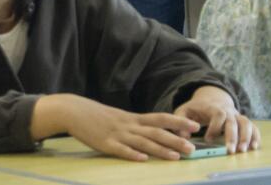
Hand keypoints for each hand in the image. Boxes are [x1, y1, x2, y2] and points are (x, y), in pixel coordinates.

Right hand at [56, 96, 200, 161]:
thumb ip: (137, 125)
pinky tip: (142, 159)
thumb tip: (155, 132)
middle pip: (156, 132)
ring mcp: (117, 134)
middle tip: (192, 148)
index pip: (160, 118)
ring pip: (143, 142)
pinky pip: (120, 149)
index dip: (178, 122)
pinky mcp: (105, 143)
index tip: (195, 126)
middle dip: (175, 140)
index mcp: (133, 118)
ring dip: (160, 149)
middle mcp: (129, 125)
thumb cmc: (99, 116)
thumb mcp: (121, 118)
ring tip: (175, 157)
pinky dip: (132, 154)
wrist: (75, 111)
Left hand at [173, 85, 258, 152]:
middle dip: (232, 136)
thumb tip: (184, 136)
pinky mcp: (242, 121)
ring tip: (242, 151)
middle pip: (233, 121)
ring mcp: (237, 115)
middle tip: (229, 151)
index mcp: (213, 107)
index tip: (208, 139)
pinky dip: (255, 136)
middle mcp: (228, 110)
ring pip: (246, 123)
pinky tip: (254, 147)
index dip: (214, 127)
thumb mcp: (184, 110)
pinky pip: (253, 127)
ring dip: (246, 137)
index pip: (218, 114)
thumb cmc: (196, 108)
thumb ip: (181, 121)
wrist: (211, 98)